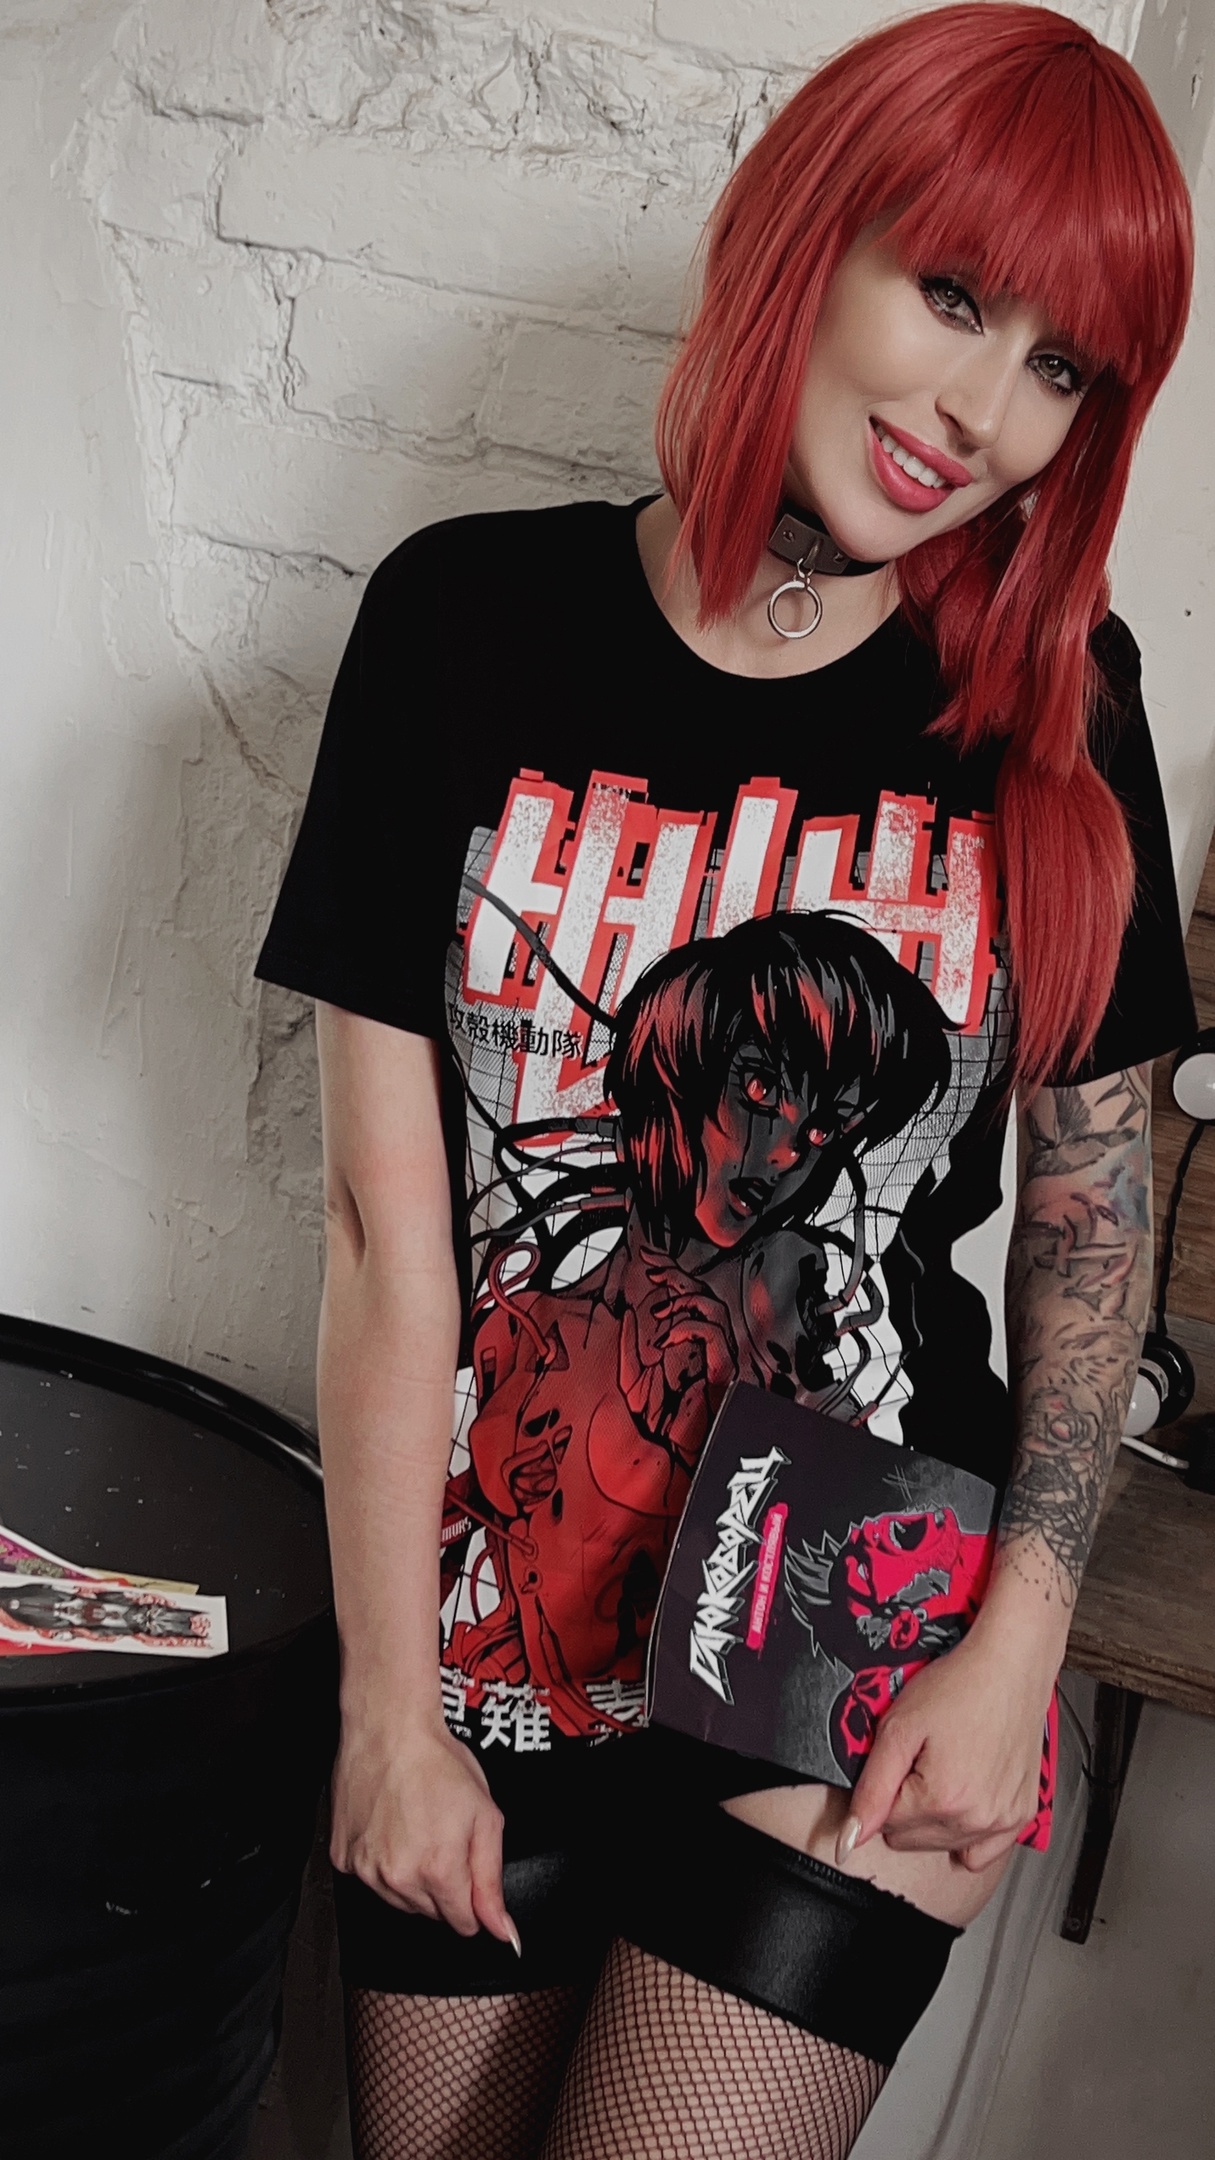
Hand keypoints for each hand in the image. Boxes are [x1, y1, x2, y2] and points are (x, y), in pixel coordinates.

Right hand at [331, 1713, 519, 1946]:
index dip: (473, 1900)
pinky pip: (369, 1879)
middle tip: (443, 1836)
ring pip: (399, 1900)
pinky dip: (381, 1861)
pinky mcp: (343, 1858)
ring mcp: (365, 1869)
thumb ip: (491, 1880)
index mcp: (439, 1870)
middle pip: (431, 1913)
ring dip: (412, 1876)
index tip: (468, 1870)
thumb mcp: (486, 1816)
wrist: (389, 1727)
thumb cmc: (438, 1762)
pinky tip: (390, 1826)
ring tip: (416, 1827)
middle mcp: (398, 1878)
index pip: (463, 1923)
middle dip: (443, 1885)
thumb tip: (502, 1931)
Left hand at [619, 1247, 737, 1448]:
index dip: (675, 1275)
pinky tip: (667, 1340)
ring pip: (715, 1310)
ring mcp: (719, 1363)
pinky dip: (688, 1329)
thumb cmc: (655, 1433)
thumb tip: (627, 1313)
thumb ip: (631, 1347)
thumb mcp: (633, 1378)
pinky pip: (713, 1336)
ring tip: (660, 1316)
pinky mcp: (723, 1376)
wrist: (667, 1465)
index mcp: (690, 1351)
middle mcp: (708, 1354)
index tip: (653, 1259)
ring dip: (685, 1303)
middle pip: (707, 1297)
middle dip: (679, 1278)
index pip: (691, 1301)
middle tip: (655, 1271)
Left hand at [840, 1630, 1052, 1873]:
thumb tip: (851, 1838)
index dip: (886, 1789)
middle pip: (914, 1840)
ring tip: (948, 1770)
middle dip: (908, 1805)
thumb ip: (871, 1789)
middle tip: (924, 1761)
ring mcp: (1004, 1821)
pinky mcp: (1021, 1816)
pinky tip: (967, 1800)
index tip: (902, 1759)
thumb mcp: (898, 1728)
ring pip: (945, 1846)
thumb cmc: (959, 1686)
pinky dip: (969, 1834)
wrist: (1010, 1666)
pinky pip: (984, 1851)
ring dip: (936, 1818)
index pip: (886, 1825)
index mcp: (942, 1799)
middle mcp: (977, 1819)